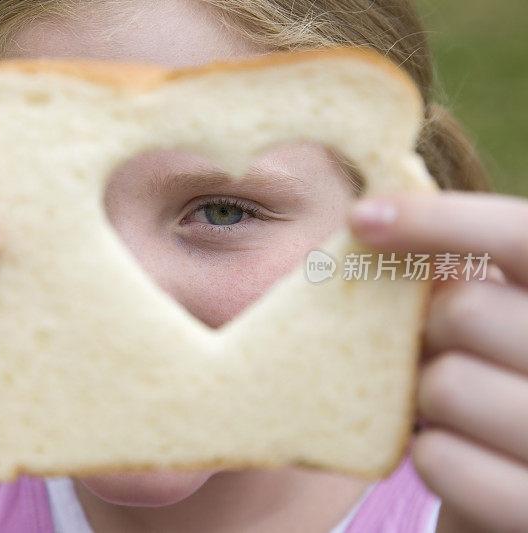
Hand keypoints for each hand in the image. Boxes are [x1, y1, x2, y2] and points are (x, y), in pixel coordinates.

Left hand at [350, 191, 527, 532]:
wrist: (523, 487)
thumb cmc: (506, 388)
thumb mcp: (503, 326)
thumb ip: (469, 283)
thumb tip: (371, 225)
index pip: (522, 236)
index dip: (442, 219)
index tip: (360, 217)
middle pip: (465, 311)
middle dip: (427, 328)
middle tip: (434, 348)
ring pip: (445, 385)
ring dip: (423, 396)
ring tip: (453, 407)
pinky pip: (439, 458)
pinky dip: (429, 454)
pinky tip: (460, 454)